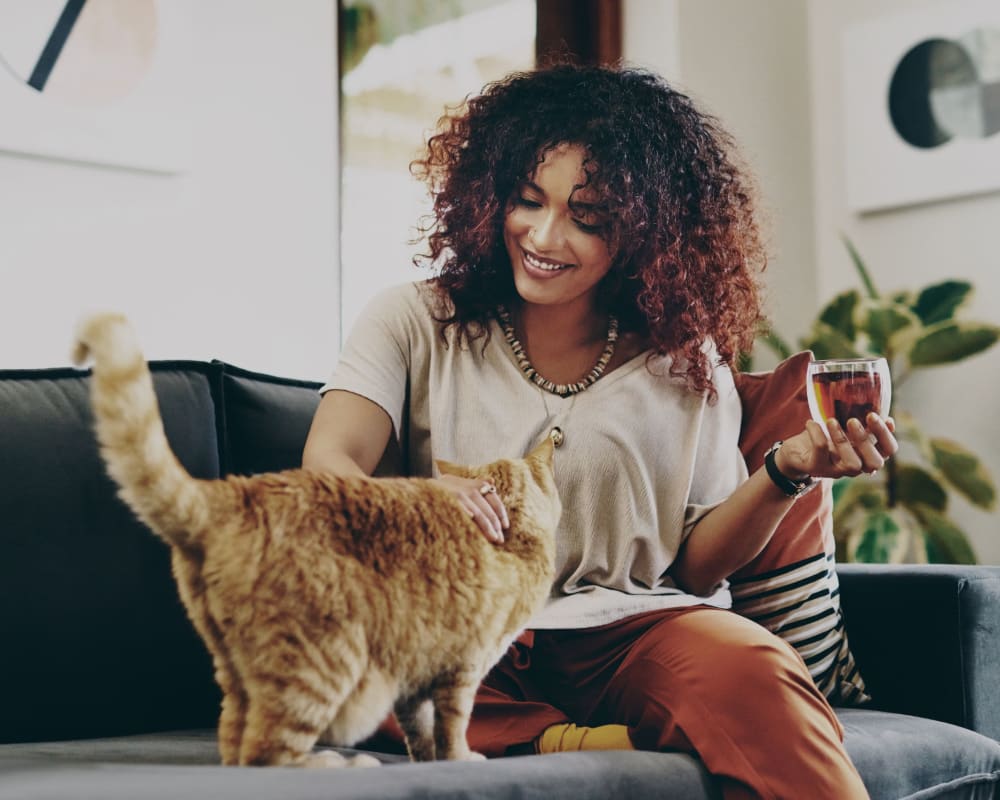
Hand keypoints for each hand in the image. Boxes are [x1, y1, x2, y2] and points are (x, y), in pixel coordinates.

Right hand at [434, 475, 508, 542]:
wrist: (422, 489)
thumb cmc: (444, 489)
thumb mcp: (460, 482)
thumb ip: (477, 483)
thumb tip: (492, 481)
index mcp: (476, 485)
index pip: (495, 501)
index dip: (501, 515)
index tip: (505, 527)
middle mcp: (470, 489)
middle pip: (488, 510)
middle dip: (496, 526)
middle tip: (500, 540)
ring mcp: (460, 495)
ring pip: (479, 515)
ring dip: (487, 528)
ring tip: (493, 539)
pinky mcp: (450, 501)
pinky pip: (463, 512)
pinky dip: (468, 516)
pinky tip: (473, 525)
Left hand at [776, 413, 897, 480]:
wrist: (795, 452)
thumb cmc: (825, 435)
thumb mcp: (843, 426)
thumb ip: (859, 419)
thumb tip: (874, 396)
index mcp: (866, 454)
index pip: (889, 450)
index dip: (888, 435)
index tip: (885, 417)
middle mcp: (856, 466)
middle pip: (875, 462)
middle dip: (867, 440)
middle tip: (852, 420)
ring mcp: (837, 470)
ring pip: (852, 463)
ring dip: (842, 439)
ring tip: (831, 421)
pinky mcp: (817, 467)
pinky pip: (821, 451)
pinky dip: (816, 433)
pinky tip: (811, 422)